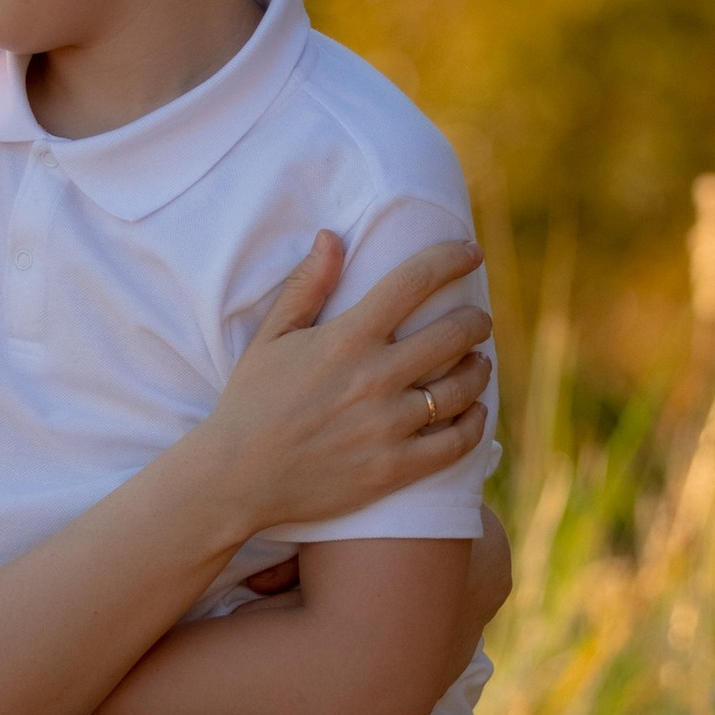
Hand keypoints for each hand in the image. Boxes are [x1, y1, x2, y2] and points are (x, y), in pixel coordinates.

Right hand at [202, 233, 491, 532]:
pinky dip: (476, 422)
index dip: (451, 259)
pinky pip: (457, 442)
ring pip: (462, 388)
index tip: (471, 253)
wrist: (235, 478)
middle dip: (476, 320)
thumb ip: (306, 286)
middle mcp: (374, 378)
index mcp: (346, 339)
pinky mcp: (394, 469)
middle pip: (453, 333)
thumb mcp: (270, 337)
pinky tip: (475, 412)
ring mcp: (388, 426)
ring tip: (477, 362)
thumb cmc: (250, 402)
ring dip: (478, 368)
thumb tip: (333, 236)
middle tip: (478, 320)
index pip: (414, 282)